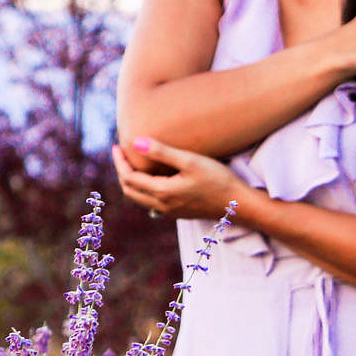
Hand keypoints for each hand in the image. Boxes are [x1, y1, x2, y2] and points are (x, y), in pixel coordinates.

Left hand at [111, 137, 245, 221]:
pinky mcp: (178, 213)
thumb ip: (162, 152)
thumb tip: (135, 142)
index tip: (116, 146)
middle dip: (122, 172)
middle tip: (121, 154)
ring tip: (133, 163)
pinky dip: (144, 189)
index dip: (119, 161)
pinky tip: (152, 177)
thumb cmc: (218, 179)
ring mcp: (170, 212)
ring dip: (132, 182)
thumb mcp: (190, 161)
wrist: (238, 204)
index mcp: (162, 192)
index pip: (129, 178)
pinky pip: (151, 202)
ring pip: (140, 198)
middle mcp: (162, 206)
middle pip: (130, 191)